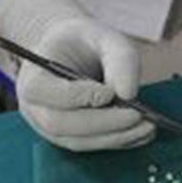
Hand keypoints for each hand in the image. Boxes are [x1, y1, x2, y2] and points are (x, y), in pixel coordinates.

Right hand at [0, 0, 150, 151]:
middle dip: (101, 123)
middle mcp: (34, 107)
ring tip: (148, 127)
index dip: (75, 96)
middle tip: (138, 116)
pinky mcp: (68, 137)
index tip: (109, 93)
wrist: (74, 52)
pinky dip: (118, 141)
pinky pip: (91, 145)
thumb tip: (128, 95)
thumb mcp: (105, 37)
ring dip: (114, 137)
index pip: (42, 91)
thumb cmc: (87, 42)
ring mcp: (48, 127)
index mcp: (32, 76)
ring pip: (77, 141)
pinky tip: (143, 133)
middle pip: (60, 124)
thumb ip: (119, 59)